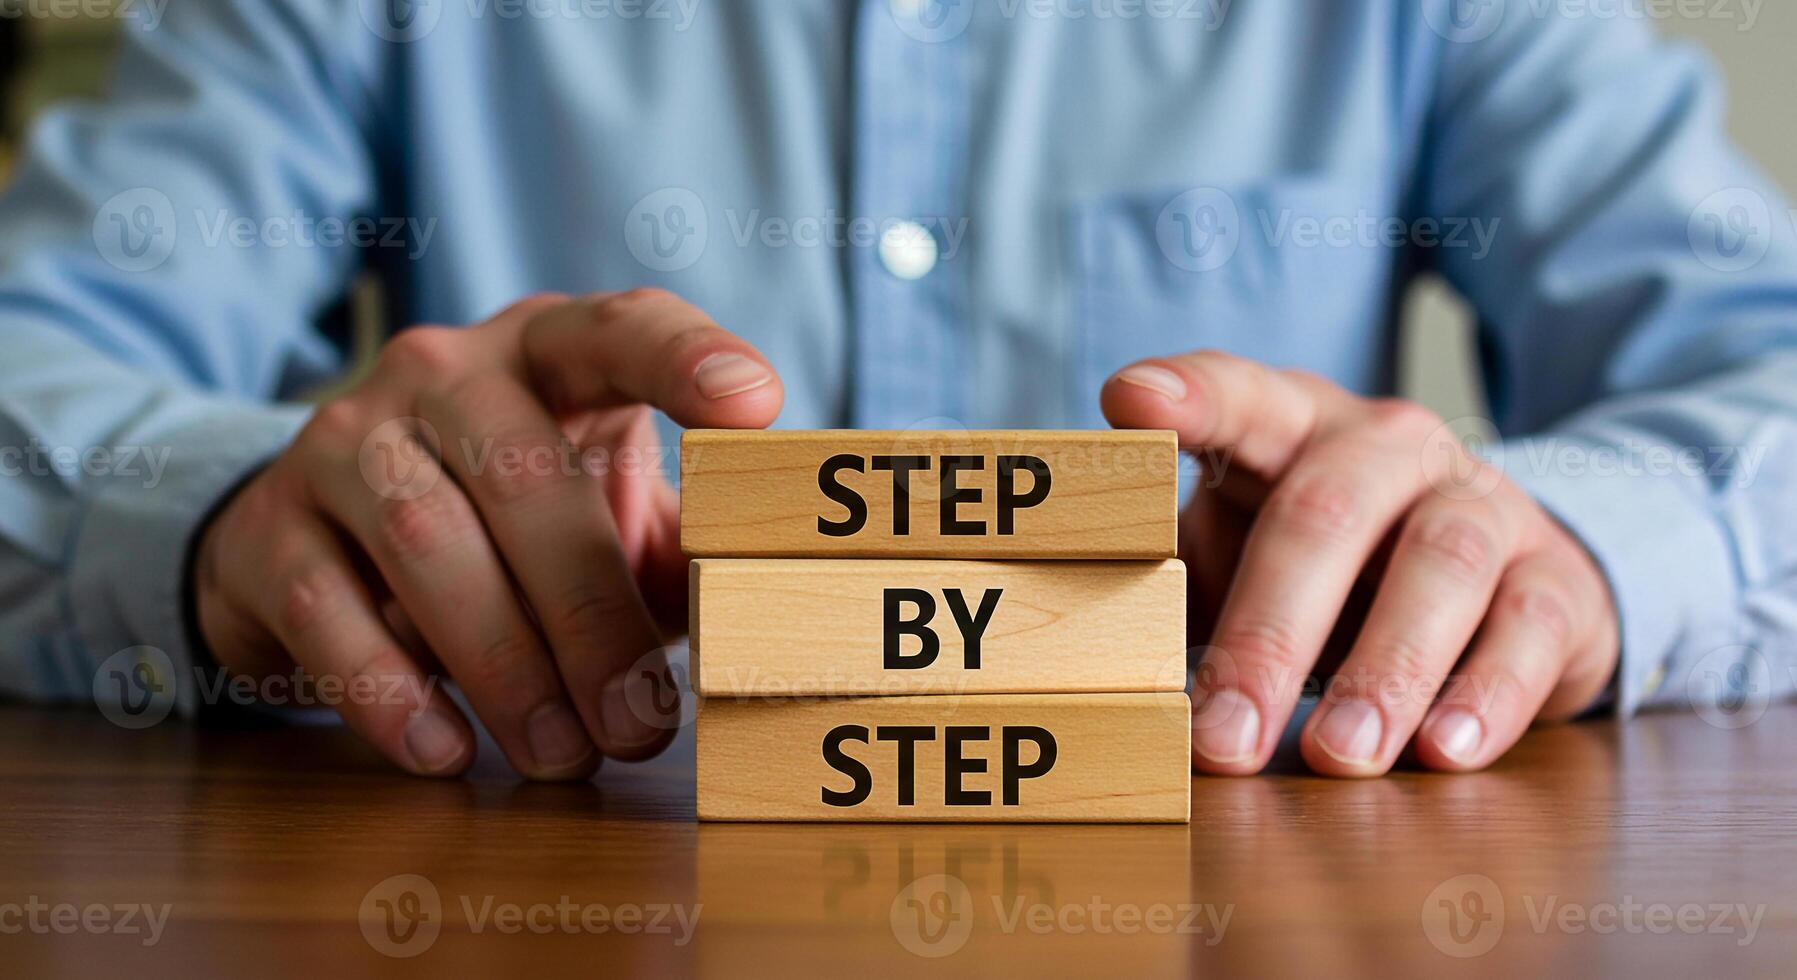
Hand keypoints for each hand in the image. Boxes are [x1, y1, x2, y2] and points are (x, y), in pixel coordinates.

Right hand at [191, 289, 781, 778]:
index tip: (757, 408)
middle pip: (524, 475)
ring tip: (565, 757)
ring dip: (507, 666)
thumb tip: (758, 610)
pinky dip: (391, 692)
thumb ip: (676, 540)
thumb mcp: (601, 507)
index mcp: (546, 351)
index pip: (621, 329)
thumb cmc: (506, 518)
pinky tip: (447, 751)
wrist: (318, 528)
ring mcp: (343, 441)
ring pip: (428, 542)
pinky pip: (329, 612)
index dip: (687, 360)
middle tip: (640, 724)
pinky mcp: (271, 528)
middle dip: (590, 613)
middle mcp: (440, 373)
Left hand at [1102, 351, 1618, 775]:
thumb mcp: (1246, 550)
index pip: (1238, 394)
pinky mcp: (1554, 580)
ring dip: (1382, 669)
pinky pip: (1529, 628)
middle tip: (1221, 734)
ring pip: (1437, 567)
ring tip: (1336, 756)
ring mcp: (1482, 505)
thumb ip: (1173, 573)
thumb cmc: (1335, 567)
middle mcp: (1391, 449)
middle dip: (1267, 632)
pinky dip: (1486, 693)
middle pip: (1324, 514)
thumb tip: (1082, 650)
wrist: (1502, 575)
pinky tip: (1445, 751)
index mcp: (1296, 429)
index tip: (1130, 402)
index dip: (1187, 394)